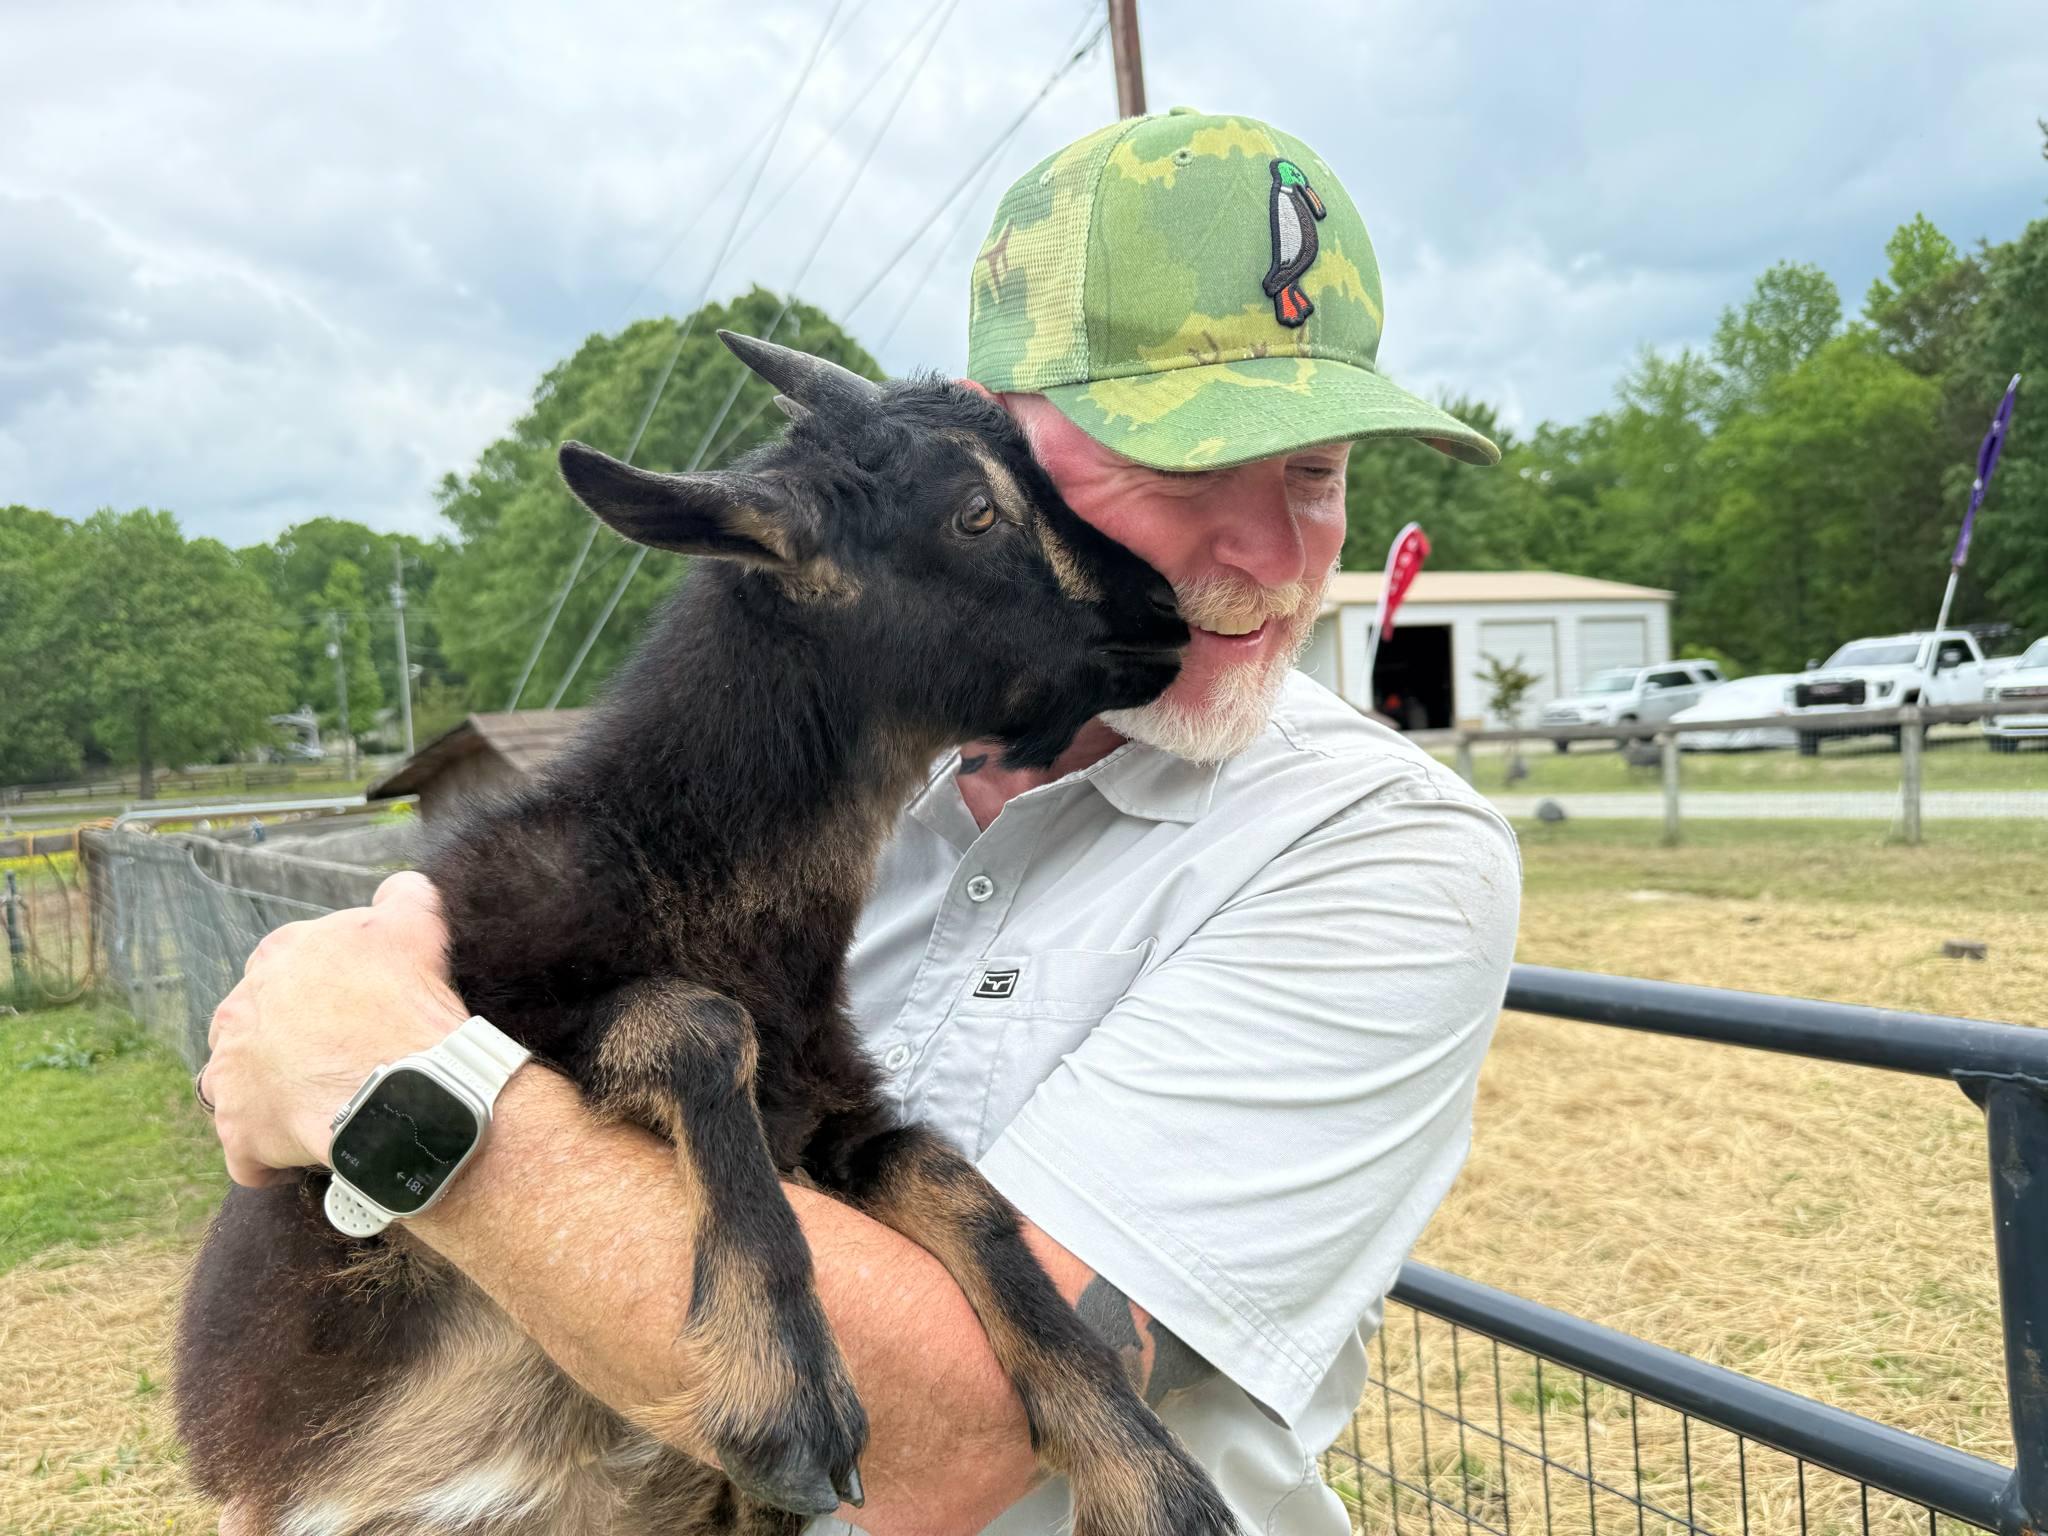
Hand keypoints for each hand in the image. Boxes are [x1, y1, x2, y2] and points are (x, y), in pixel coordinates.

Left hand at [198, 871, 468, 1187]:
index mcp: (277, 956)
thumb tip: (399, 889)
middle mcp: (239, 1010)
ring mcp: (232, 1073)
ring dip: (266, 1095)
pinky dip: (269, 1157)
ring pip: (236, 1085)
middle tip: (335, 1060)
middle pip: (252, 1025)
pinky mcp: (239, 1132)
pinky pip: (246, 1153)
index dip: (319, 990)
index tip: (350, 1009)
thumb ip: (401, 897)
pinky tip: (305, 1156)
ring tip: (314, 1109)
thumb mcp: (415, 925)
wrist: (407, 1089)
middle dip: (284, 1042)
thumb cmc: (410, 1005)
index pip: (283, 966)